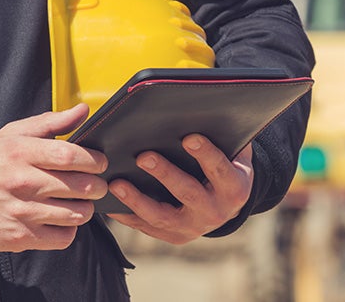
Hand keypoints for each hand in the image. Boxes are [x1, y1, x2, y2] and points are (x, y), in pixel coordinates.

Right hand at [0, 104, 107, 251]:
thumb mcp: (13, 135)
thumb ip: (51, 122)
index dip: (93, 160)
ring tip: (79, 200)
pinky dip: (69, 229)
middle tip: (96, 183)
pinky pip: (64, 236)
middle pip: (80, 186)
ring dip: (86, 207)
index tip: (100, 162)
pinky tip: (62, 218)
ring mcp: (22, 212)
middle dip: (97, 185)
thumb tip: (82, 110)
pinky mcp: (22, 237)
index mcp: (20, 153)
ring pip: (77, 213)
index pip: (69, 155)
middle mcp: (22, 182)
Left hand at [107, 134, 252, 243]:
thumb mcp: (234, 153)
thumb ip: (224, 136)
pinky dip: (127, 215)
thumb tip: (202, 108)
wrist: (229, 204)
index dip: (206, 154)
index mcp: (234, 189)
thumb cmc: (227, 166)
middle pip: (188, 193)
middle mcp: (215, 212)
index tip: (189, 137)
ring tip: (116, 183)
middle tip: (143, 156)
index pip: (219, 169)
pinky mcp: (174, 236)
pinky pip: (147, 227)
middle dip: (165, 174)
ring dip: (137, 200)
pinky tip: (110, 202)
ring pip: (162, 216)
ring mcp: (193, 228)